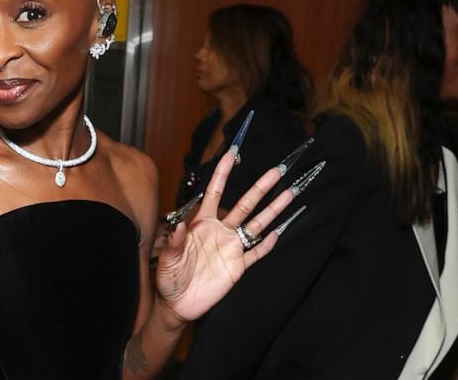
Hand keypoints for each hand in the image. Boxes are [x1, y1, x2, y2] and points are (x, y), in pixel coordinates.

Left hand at [155, 150, 293, 322]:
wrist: (177, 303)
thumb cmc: (169, 277)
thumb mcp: (168, 258)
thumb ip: (175, 241)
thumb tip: (177, 224)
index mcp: (201, 223)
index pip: (215, 193)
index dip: (223, 174)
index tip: (232, 154)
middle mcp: (220, 231)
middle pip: (244, 204)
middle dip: (260, 188)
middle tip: (276, 171)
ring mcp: (231, 248)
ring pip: (256, 224)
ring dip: (272, 210)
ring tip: (289, 193)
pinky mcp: (238, 266)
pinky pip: (256, 253)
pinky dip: (267, 244)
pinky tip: (279, 232)